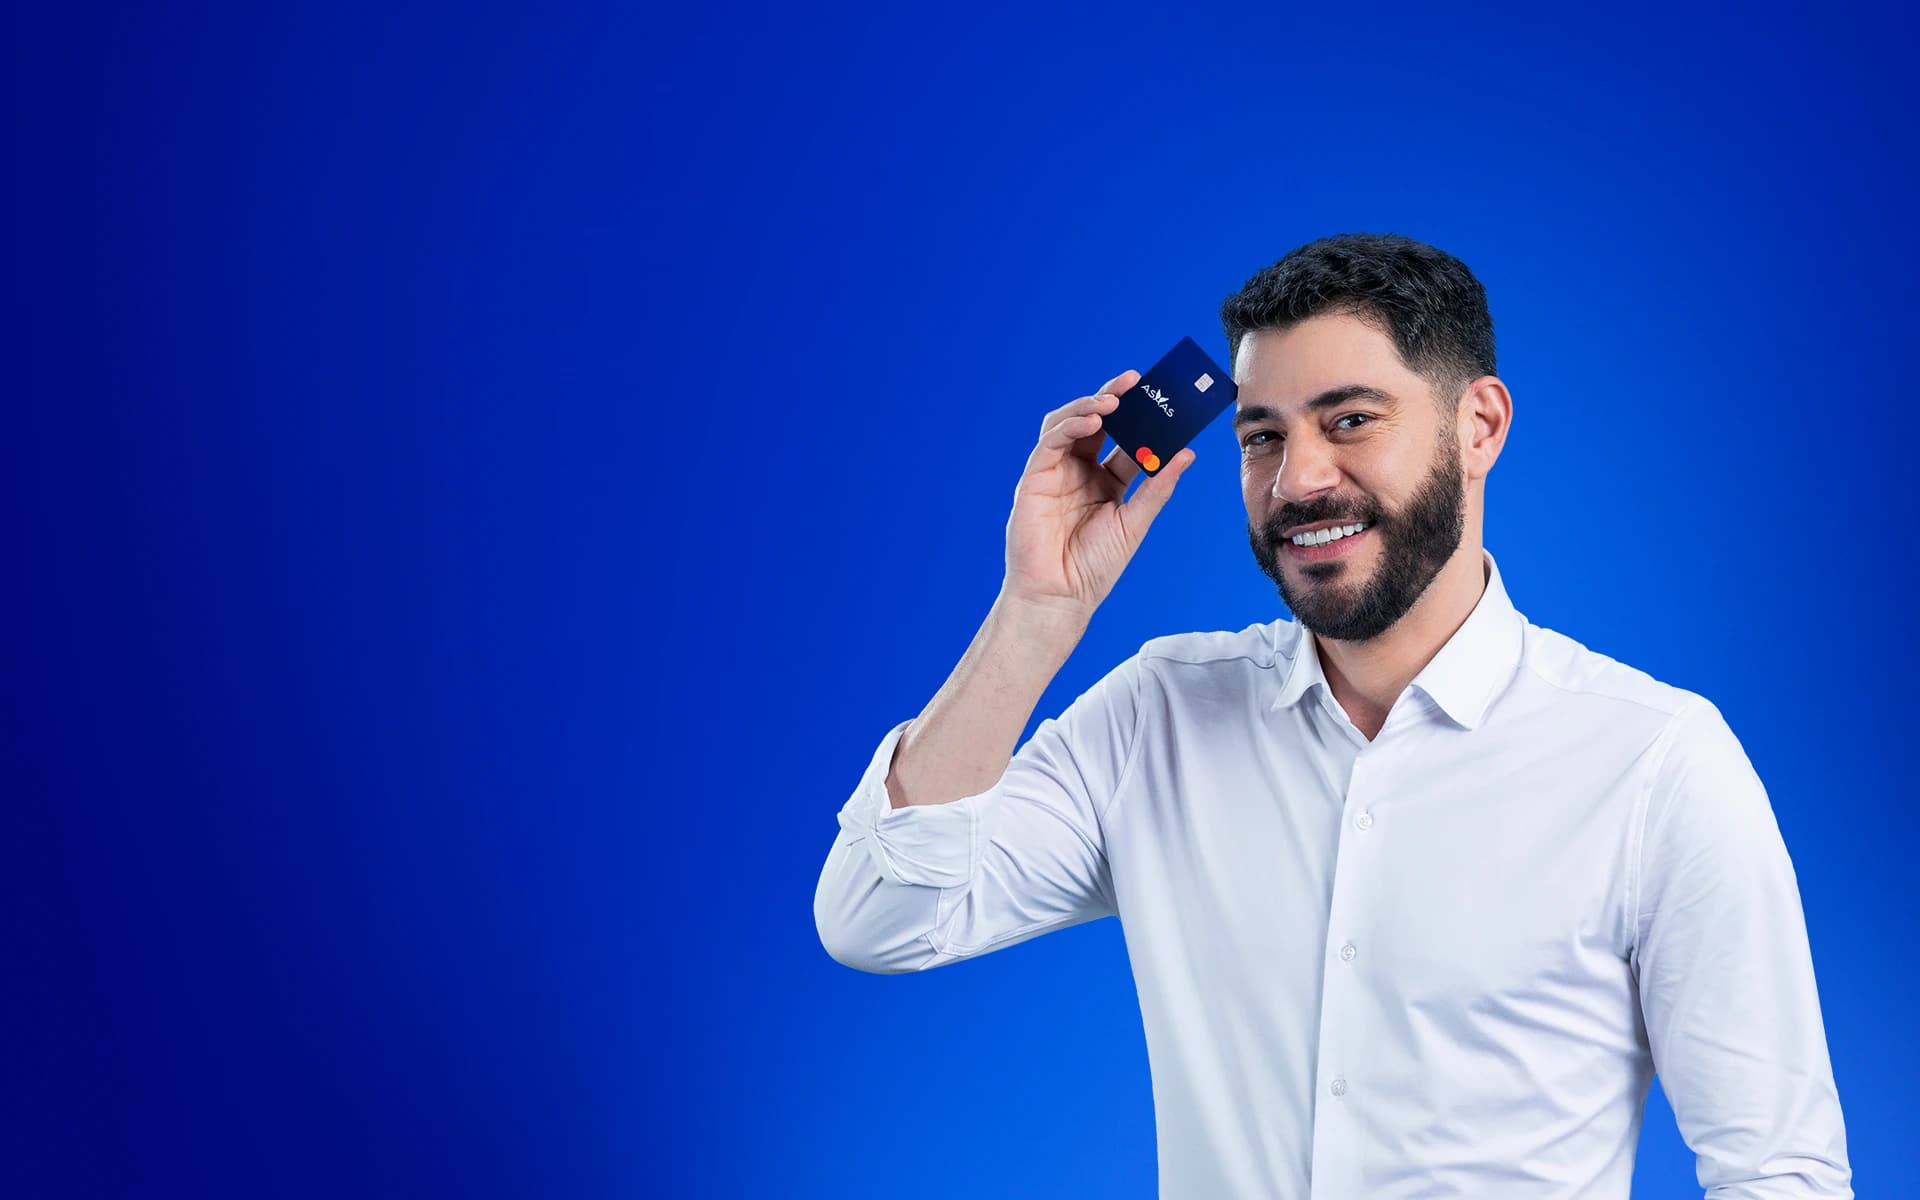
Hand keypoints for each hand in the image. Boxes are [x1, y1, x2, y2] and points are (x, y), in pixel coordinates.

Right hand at [1001, 369, 1196, 619]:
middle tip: (1136, 382)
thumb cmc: (1094, 567)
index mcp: (1105, 481)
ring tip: (1115, 399)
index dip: (1140, 419)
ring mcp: (1055, 473)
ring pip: (1069, 424)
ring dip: (1090, 405)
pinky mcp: (1034, 479)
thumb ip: (1157, 487)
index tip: (1161, 399)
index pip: (1123, 440)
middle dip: (1115, 398)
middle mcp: (1079, 471)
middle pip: (1096, 423)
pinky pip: (1050, 441)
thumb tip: (1187, 454)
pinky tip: (1093, 418)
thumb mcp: (1135, 522)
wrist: (1062, 596)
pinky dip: (1071, 424)